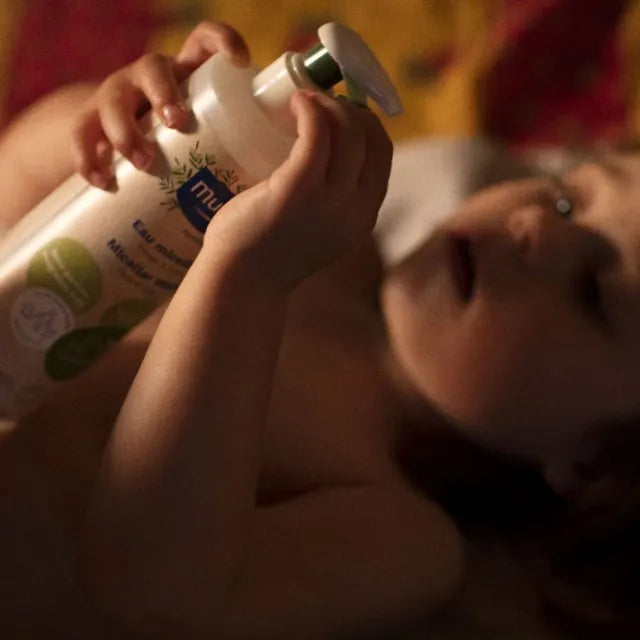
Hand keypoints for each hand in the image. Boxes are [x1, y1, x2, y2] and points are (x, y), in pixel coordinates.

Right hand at [69, 21, 249, 187]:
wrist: (133, 169)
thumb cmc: (193, 162)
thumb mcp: (226, 149)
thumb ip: (257, 149)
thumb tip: (313, 166)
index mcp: (191, 79)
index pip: (204, 41)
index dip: (221, 41)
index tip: (241, 61)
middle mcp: (154, 83)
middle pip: (153, 67)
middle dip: (165, 92)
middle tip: (179, 122)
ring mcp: (119, 102)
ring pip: (112, 98)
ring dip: (126, 128)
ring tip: (145, 163)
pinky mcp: (90, 129)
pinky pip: (80, 136)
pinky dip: (89, 159)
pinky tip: (103, 182)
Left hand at [203, 90, 392, 290]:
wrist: (240, 281)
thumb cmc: (267, 252)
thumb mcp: (314, 229)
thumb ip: (328, 203)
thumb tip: (322, 158)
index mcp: (362, 217)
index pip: (382, 154)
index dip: (366, 122)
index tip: (340, 111)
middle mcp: (355, 210)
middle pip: (371, 138)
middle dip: (350, 109)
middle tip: (319, 102)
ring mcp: (329, 201)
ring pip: (348, 132)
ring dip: (329, 104)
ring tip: (304, 101)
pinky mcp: (298, 190)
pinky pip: (316, 134)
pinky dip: (310, 109)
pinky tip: (296, 104)